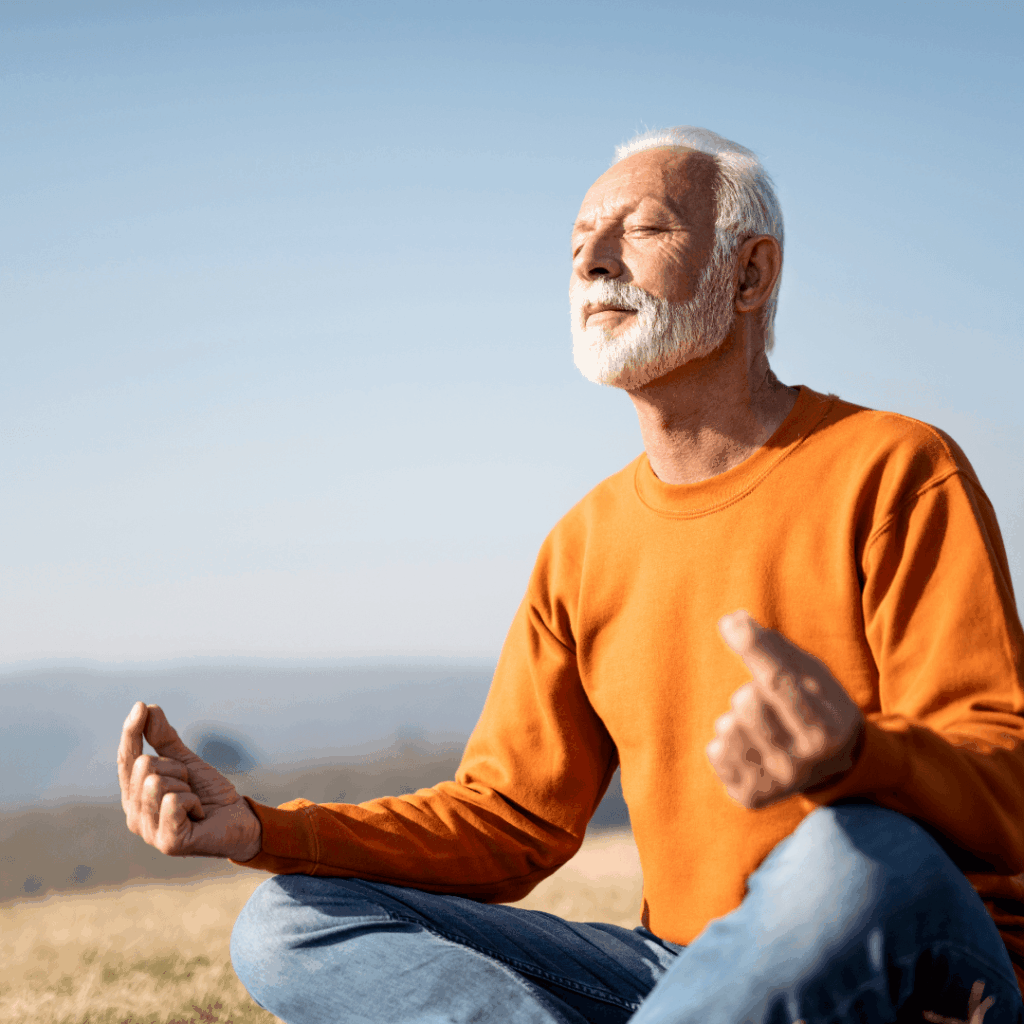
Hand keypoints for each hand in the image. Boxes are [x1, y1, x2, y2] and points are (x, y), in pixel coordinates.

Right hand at [118, 702, 261, 860]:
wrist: (239, 819)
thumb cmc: (209, 793)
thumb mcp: (186, 761)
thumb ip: (164, 739)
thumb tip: (146, 708)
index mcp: (135, 795)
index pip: (126, 759)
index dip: (131, 732)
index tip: (140, 706)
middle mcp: (135, 815)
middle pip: (143, 766)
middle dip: (177, 768)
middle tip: (190, 786)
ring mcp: (149, 831)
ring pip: (156, 783)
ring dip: (185, 786)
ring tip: (194, 803)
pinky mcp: (167, 843)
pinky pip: (173, 802)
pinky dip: (193, 801)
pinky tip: (198, 815)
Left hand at [707, 611, 863, 808]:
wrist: (833, 769)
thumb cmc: (817, 707)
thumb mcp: (813, 675)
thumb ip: (775, 648)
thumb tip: (731, 620)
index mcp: (827, 731)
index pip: (779, 681)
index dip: (752, 648)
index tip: (730, 624)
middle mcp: (804, 764)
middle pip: (747, 700)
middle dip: (751, 691)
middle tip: (771, 705)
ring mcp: (776, 784)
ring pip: (727, 725)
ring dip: (738, 718)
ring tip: (763, 729)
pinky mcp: (750, 796)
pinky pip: (714, 750)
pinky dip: (726, 742)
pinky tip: (751, 750)